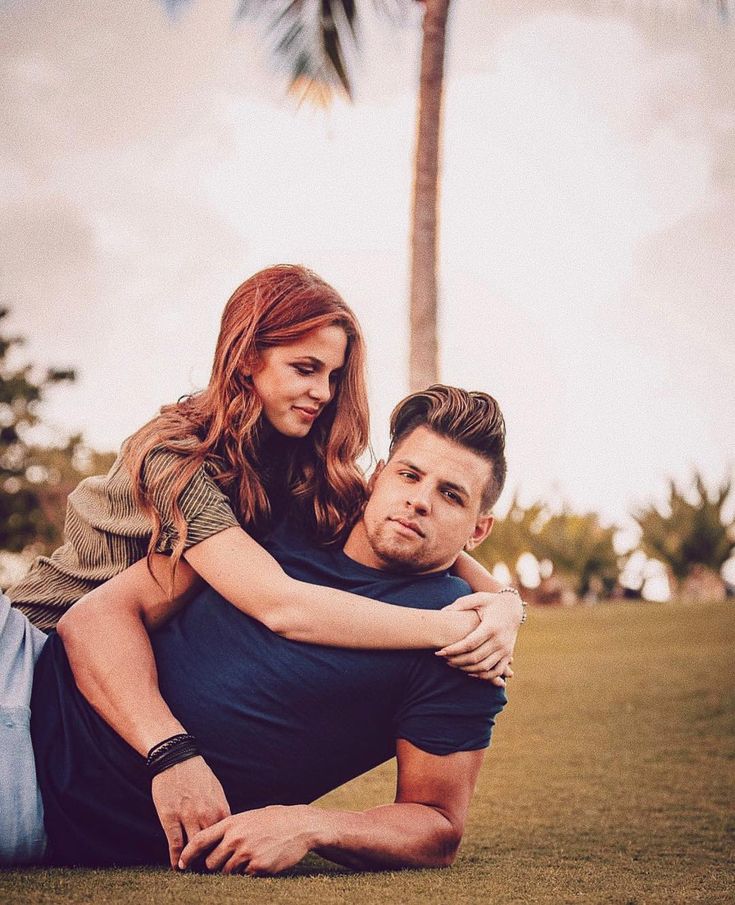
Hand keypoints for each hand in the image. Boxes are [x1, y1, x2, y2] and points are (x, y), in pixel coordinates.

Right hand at [151, 755, 230, 868]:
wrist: (177, 759)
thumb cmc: (198, 773)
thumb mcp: (216, 789)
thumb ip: (220, 809)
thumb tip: (226, 826)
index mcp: (220, 808)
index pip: (226, 838)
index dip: (224, 850)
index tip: (223, 859)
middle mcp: (206, 815)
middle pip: (211, 847)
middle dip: (210, 860)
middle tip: (208, 870)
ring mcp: (187, 818)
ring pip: (193, 848)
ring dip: (192, 861)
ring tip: (191, 869)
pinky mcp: (170, 818)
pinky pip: (174, 844)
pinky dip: (175, 858)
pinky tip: (176, 866)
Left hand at [179, 804, 314, 874]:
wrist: (300, 825)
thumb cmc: (274, 820)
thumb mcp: (249, 817)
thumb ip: (231, 829)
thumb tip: (212, 844)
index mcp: (232, 823)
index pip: (200, 840)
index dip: (188, 854)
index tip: (181, 865)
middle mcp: (236, 838)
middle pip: (211, 863)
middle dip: (216, 866)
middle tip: (228, 862)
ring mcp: (246, 853)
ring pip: (227, 872)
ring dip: (234, 870)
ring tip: (249, 858)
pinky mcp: (258, 867)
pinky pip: (244, 877)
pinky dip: (249, 873)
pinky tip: (261, 861)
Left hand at [437, 591, 522, 684]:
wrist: (513, 607)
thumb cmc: (491, 602)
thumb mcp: (478, 598)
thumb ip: (461, 604)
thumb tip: (443, 611)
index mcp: (491, 627)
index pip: (469, 643)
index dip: (453, 649)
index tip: (439, 652)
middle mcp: (499, 640)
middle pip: (475, 657)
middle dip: (456, 660)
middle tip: (443, 658)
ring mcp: (505, 649)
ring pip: (484, 667)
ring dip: (466, 669)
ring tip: (453, 664)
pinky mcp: (508, 655)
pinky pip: (496, 671)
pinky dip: (483, 676)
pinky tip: (470, 672)